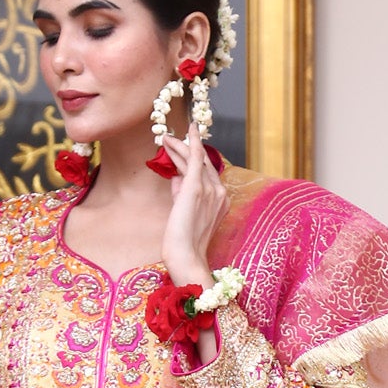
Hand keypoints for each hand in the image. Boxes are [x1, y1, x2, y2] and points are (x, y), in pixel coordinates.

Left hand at [161, 120, 227, 288]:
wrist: (185, 256)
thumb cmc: (182, 243)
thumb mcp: (184, 213)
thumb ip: (181, 193)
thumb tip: (175, 176)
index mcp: (221, 202)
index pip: (208, 174)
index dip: (195, 161)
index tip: (184, 151)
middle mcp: (219, 193)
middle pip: (204, 163)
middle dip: (187, 150)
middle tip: (172, 140)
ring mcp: (210, 190)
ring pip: (196, 160)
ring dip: (180, 147)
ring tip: (166, 138)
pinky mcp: (196, 187)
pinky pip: (196, 158)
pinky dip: (192, 142)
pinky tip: (187, 131)